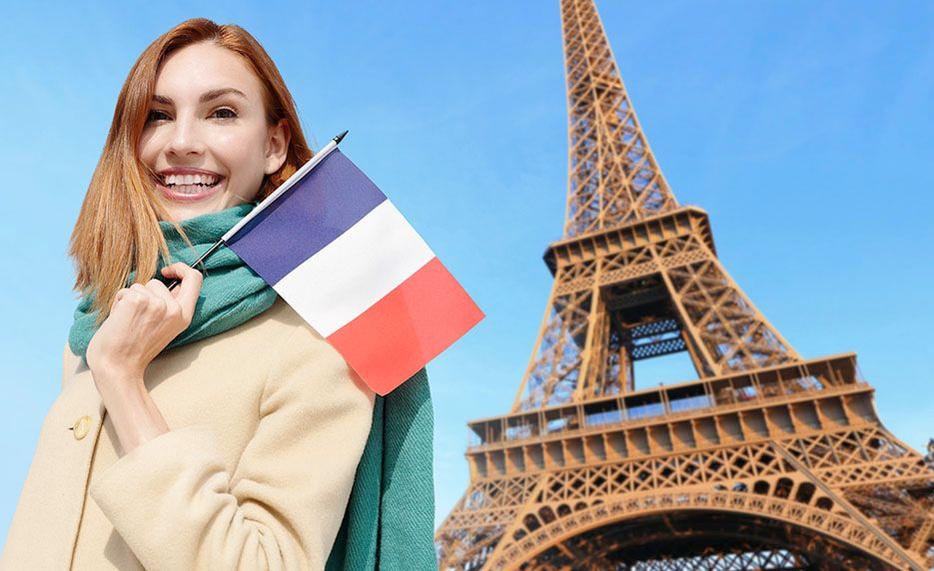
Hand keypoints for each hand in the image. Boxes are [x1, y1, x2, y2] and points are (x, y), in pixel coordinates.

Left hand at [86, 262, 203, 385]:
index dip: (182, 268)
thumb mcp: (165, 328)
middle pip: (157, 282)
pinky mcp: (137, 301)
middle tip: (137, 316)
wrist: (117, 367)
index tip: (168, 271)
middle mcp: (174, 309)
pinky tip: (118, 320)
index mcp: (184, 316)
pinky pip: (125, 291)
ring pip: (140, 286)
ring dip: (129, 299)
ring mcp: (156, 304)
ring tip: (127, 321)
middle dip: (143, 294)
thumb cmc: (135, 350)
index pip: (194, 279)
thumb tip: (171, 282)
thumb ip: (171, 306)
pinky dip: (118, 302)